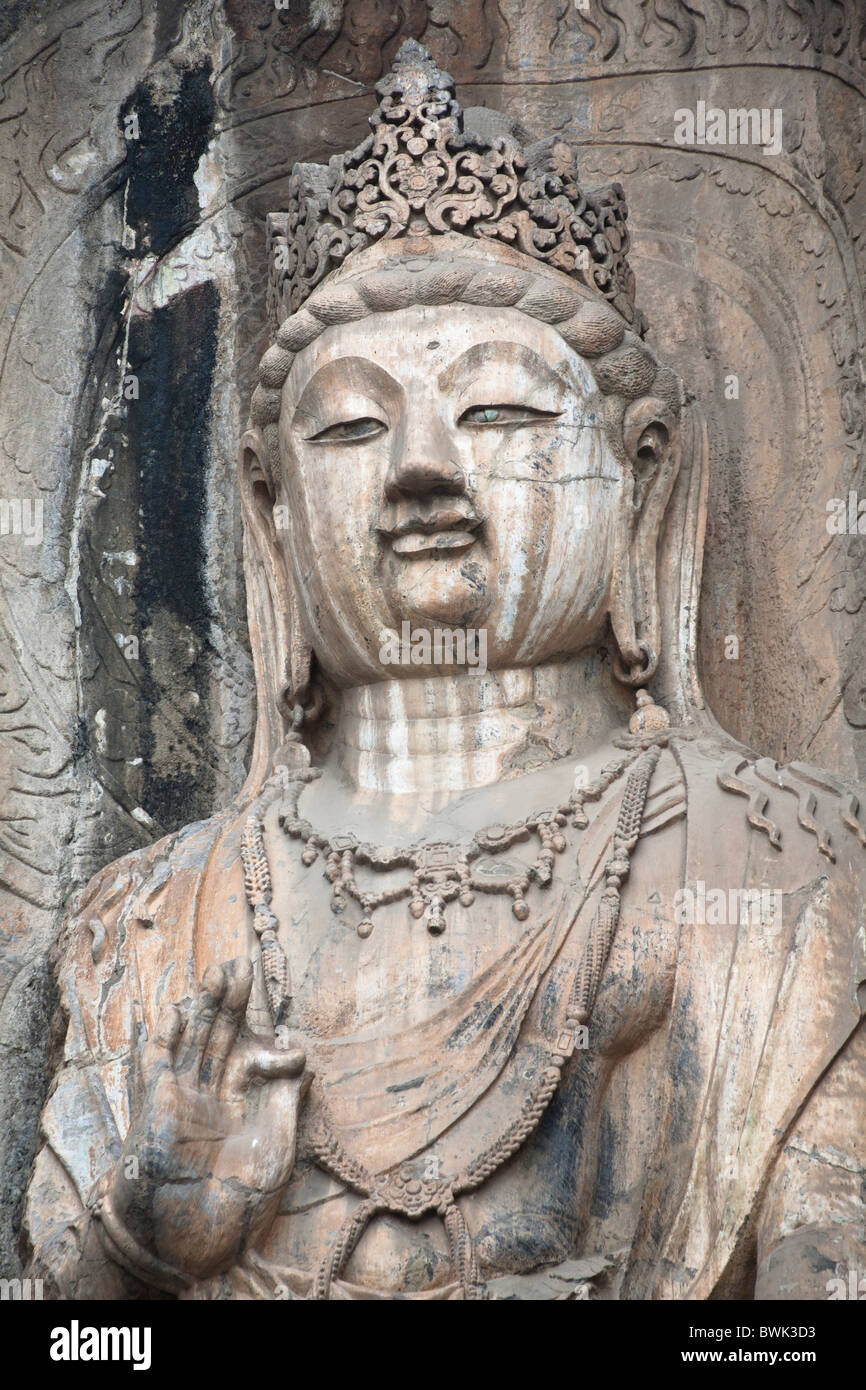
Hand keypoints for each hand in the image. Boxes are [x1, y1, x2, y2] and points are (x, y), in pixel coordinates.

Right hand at [109, 957, 309, 1281]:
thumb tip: (307, 1061)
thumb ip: (290, 1103)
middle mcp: (213, 1095)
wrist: (194, 1243)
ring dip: (204, 1007)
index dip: (274, 1050)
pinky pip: (159, 1063)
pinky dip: (165, 1037)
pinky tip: (176, 1010)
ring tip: (219, 973)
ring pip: (194, 1039)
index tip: (293, 1051)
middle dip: (232, 1002)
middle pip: (222, 1036)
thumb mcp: (279, 1150)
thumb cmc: (238, 1205)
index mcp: (244, 1105)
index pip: (257, 1060)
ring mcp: (184, 1098)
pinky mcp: (158, 1106)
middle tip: (241, 965)